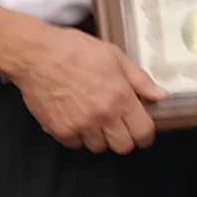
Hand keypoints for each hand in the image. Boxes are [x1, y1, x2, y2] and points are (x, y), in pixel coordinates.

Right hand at [0, 10, 164, 151]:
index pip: (143, 132)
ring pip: (99, 147)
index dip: (145, 134)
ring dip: (99, 136)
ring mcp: (80, 125)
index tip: (141, 132)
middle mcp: (102, 116)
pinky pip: (75, 144)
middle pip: (123, 146)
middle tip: (117, 125)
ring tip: (93, 117)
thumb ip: (140, 80)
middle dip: (123, 137)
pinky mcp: (60, 130)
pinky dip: (77, 135)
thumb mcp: (114, 57)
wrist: (35, 55)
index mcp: (120, 97)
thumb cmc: (75, 50)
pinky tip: (74, 117)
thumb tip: (160, 96)